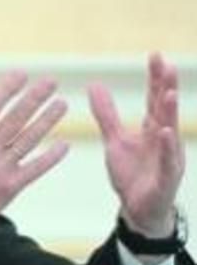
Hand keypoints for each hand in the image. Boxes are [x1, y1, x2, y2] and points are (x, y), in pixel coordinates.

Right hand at [0, 72, 68, 254]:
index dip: (7, 88)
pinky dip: (50, 158)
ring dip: (47, 121)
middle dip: (35, 98)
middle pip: (15, 119)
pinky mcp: (8, 188)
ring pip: (28, 140)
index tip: (22, 74)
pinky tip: (63, 146)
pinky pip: (34, 170)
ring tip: (61, 104)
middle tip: (51, 82)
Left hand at [89, 52, 183, 236]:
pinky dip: (167, 146)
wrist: (138, 209)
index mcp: (152, 129)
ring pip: (170, 130)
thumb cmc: (132, 173)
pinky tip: (166, 132)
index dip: (154, 78)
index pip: (154, 98)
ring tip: (168, 92)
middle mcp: (164, 139)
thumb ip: (107, 114)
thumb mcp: (115, 140)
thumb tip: (94, 85)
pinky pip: (168, 160)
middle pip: (164, 109)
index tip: (154, 55)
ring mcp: (168, 157)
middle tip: (166, 64)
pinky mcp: (166, 177)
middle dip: (165, 87)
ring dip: (170, 112)